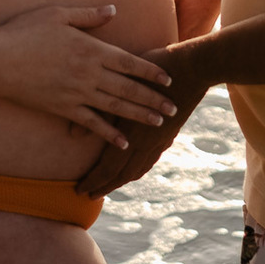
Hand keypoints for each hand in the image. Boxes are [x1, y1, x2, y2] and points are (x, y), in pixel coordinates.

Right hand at [0, 4, 177, 148]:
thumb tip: (113, 10)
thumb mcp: (59, 14)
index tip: (169, 78)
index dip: (151, 71)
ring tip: (159, 122)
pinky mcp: (63, 109)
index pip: (129, 61)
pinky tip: (123, 142)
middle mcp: (88, 73)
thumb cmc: (25, 30)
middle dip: (153, 98)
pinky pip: (91, 124)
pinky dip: (109, 134)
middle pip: (128, 88)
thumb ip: (89, 15)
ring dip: (139, 115)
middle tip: (174, 107)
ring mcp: (76, 94)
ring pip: (115, 107)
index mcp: (90, 49)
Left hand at [76, 35, 218, 195]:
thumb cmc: (151, 72)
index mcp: (132, 134)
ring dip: (121, 180)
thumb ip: (98, 112)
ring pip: (138, 169)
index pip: (109, 167)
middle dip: (105, 186)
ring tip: (110, 185)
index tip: (80, 190)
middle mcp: (147, 143)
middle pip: (122, 174)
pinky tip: (135, 168)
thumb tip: (73, 134)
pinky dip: (138, 170)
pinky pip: (150, 160)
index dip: (94, 181)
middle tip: (90, 194)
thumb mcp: (119, 87)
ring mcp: (160, 140)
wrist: (192, 69)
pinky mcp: (168, 134)